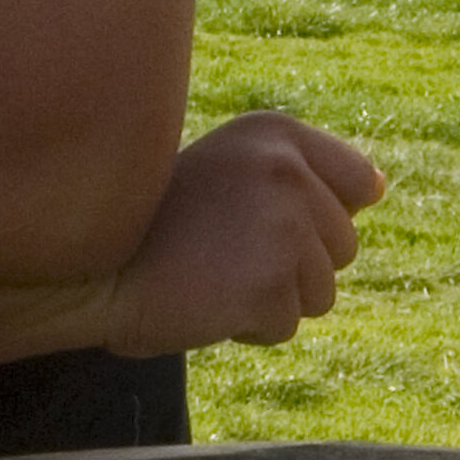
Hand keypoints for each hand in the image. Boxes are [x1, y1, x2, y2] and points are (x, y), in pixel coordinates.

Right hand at [103, 110, 378, 350]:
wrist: (83, 268)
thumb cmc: (150, 224)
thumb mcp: (226, 169)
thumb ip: (298, 173)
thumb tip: (376, 188)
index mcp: (276, 133)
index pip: (359, 183)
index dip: (317, 217)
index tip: (259, 218)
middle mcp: (286, 170)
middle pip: (343, 247)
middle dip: (291, 264)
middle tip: (219, 250)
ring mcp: (282, 228)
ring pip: (321, 292)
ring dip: (270, 298)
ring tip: (210, 274)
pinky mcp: (269, 285)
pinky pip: (285, 326)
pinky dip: (246, 327)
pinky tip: (201, 300)